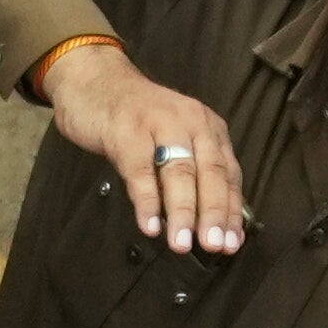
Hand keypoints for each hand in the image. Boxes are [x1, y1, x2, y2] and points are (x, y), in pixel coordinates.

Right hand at [47, 38, 247, 255]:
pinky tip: (150, 225)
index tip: (231, 242)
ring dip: (183, 211)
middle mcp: (190, 122)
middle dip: (214, 213)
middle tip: (214, 245)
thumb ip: (192, 173)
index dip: (232, 210)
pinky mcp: (126, 131)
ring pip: (179, 171)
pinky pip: (140, 170)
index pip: (228, 173)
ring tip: (183, 243)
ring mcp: (158, 124)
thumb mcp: (174, 140)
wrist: (96, 81)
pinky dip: (147, 200)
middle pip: (209, 172)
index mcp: (208, 127)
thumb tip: (210, 223)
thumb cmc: (136, 119)